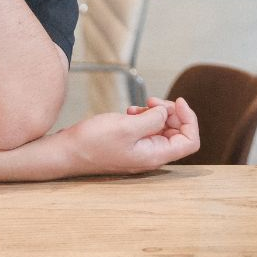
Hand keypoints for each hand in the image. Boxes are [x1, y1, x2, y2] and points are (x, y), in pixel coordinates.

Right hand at [53, 96, 200, 176]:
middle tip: (153, 100)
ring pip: (162, 129)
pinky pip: (147, 129)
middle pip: (178, 133)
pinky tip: (131, 112)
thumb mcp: (126, 127)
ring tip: (139, 106)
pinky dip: (144, 116)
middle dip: (171, 113)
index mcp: (154, 156)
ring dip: (156, 113)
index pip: (190, 141)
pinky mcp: (130, 144)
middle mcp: (151, 156)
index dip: (189, 119)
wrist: (66, 151)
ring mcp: (140, 151)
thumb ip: (153, 119)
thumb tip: (166, 113)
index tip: (176, 102)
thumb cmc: (92, 142)